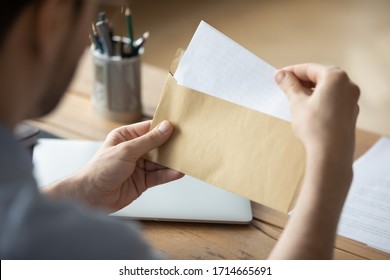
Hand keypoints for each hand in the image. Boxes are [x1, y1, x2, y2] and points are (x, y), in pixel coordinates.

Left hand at [45, 120, 183, 211]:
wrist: (91, 197)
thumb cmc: (100, 170)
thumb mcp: (127, 150)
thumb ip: (149, 140)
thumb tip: (166, 127)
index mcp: (126, 137)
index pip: (149, 129)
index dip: (164, 127)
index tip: (180, 126)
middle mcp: (133, 150)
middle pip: (158, 146)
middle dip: (171, 146)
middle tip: (187, 143)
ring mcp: (138, 166)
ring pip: (160, 162)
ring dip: (172, 162)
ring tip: (186, 159)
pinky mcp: (142, 181)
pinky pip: (158, 176)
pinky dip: (168, 174)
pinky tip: (178, 172)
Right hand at [275, 64, 359, 162]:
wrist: (330, 154)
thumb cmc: (315, 127)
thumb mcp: (297, 102)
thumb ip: (289, 86)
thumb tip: (281, 75)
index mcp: (336, 78)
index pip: (310, 68)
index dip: (292, 71)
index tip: (279, 76)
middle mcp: (348, 86)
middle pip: (320, 77)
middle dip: (301, 80)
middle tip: (284, 85)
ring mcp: (351, 101)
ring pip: (327, 89)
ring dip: (310, 90)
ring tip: (293, 97)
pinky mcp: (349, 114)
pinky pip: (332, 100)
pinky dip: (319, 100)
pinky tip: (307, 108)